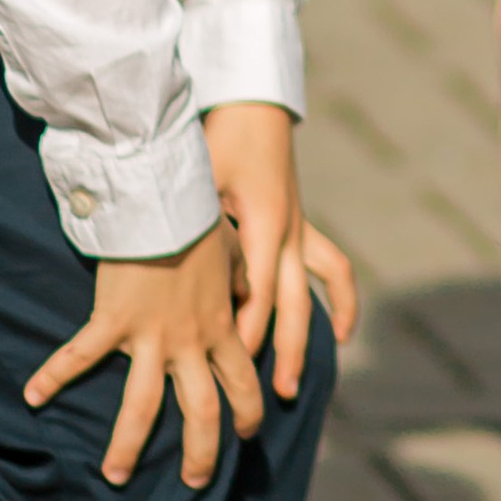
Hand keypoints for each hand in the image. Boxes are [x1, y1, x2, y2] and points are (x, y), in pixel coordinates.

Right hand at [24, 217, 265, 490]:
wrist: (166, 203)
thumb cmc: (201, 222)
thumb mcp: (236, 255)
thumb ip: (242, 283)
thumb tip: (250, 293)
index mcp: (221, 328)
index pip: (242, 383)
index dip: (248, 412)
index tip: (247, 434)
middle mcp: (189, 343)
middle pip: (200, 412)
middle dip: (200, 452)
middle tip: (196, 482)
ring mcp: (150, 338)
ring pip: (143, 406)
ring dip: (128, 446)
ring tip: (114, 478)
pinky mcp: (111, 322)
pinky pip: (79, 358)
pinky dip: (53, 377)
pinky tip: (31, 399)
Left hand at [204, 101, 359, 398]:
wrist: (250, 105)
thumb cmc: (217, 138)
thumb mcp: (196, 178)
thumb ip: (190, 221)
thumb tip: (158, 252)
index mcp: (263, 225)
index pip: (257, 293)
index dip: (245, 333)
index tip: (228, 371)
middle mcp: (289, 234)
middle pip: (289, 305)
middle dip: (282, 352)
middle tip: (273, 396)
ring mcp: (299, 231)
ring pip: (314, 294)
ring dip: (308, 339)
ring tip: (293, 385)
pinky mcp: (301, 226)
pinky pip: (331, 269)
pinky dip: (340, 301)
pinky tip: (342, 333)